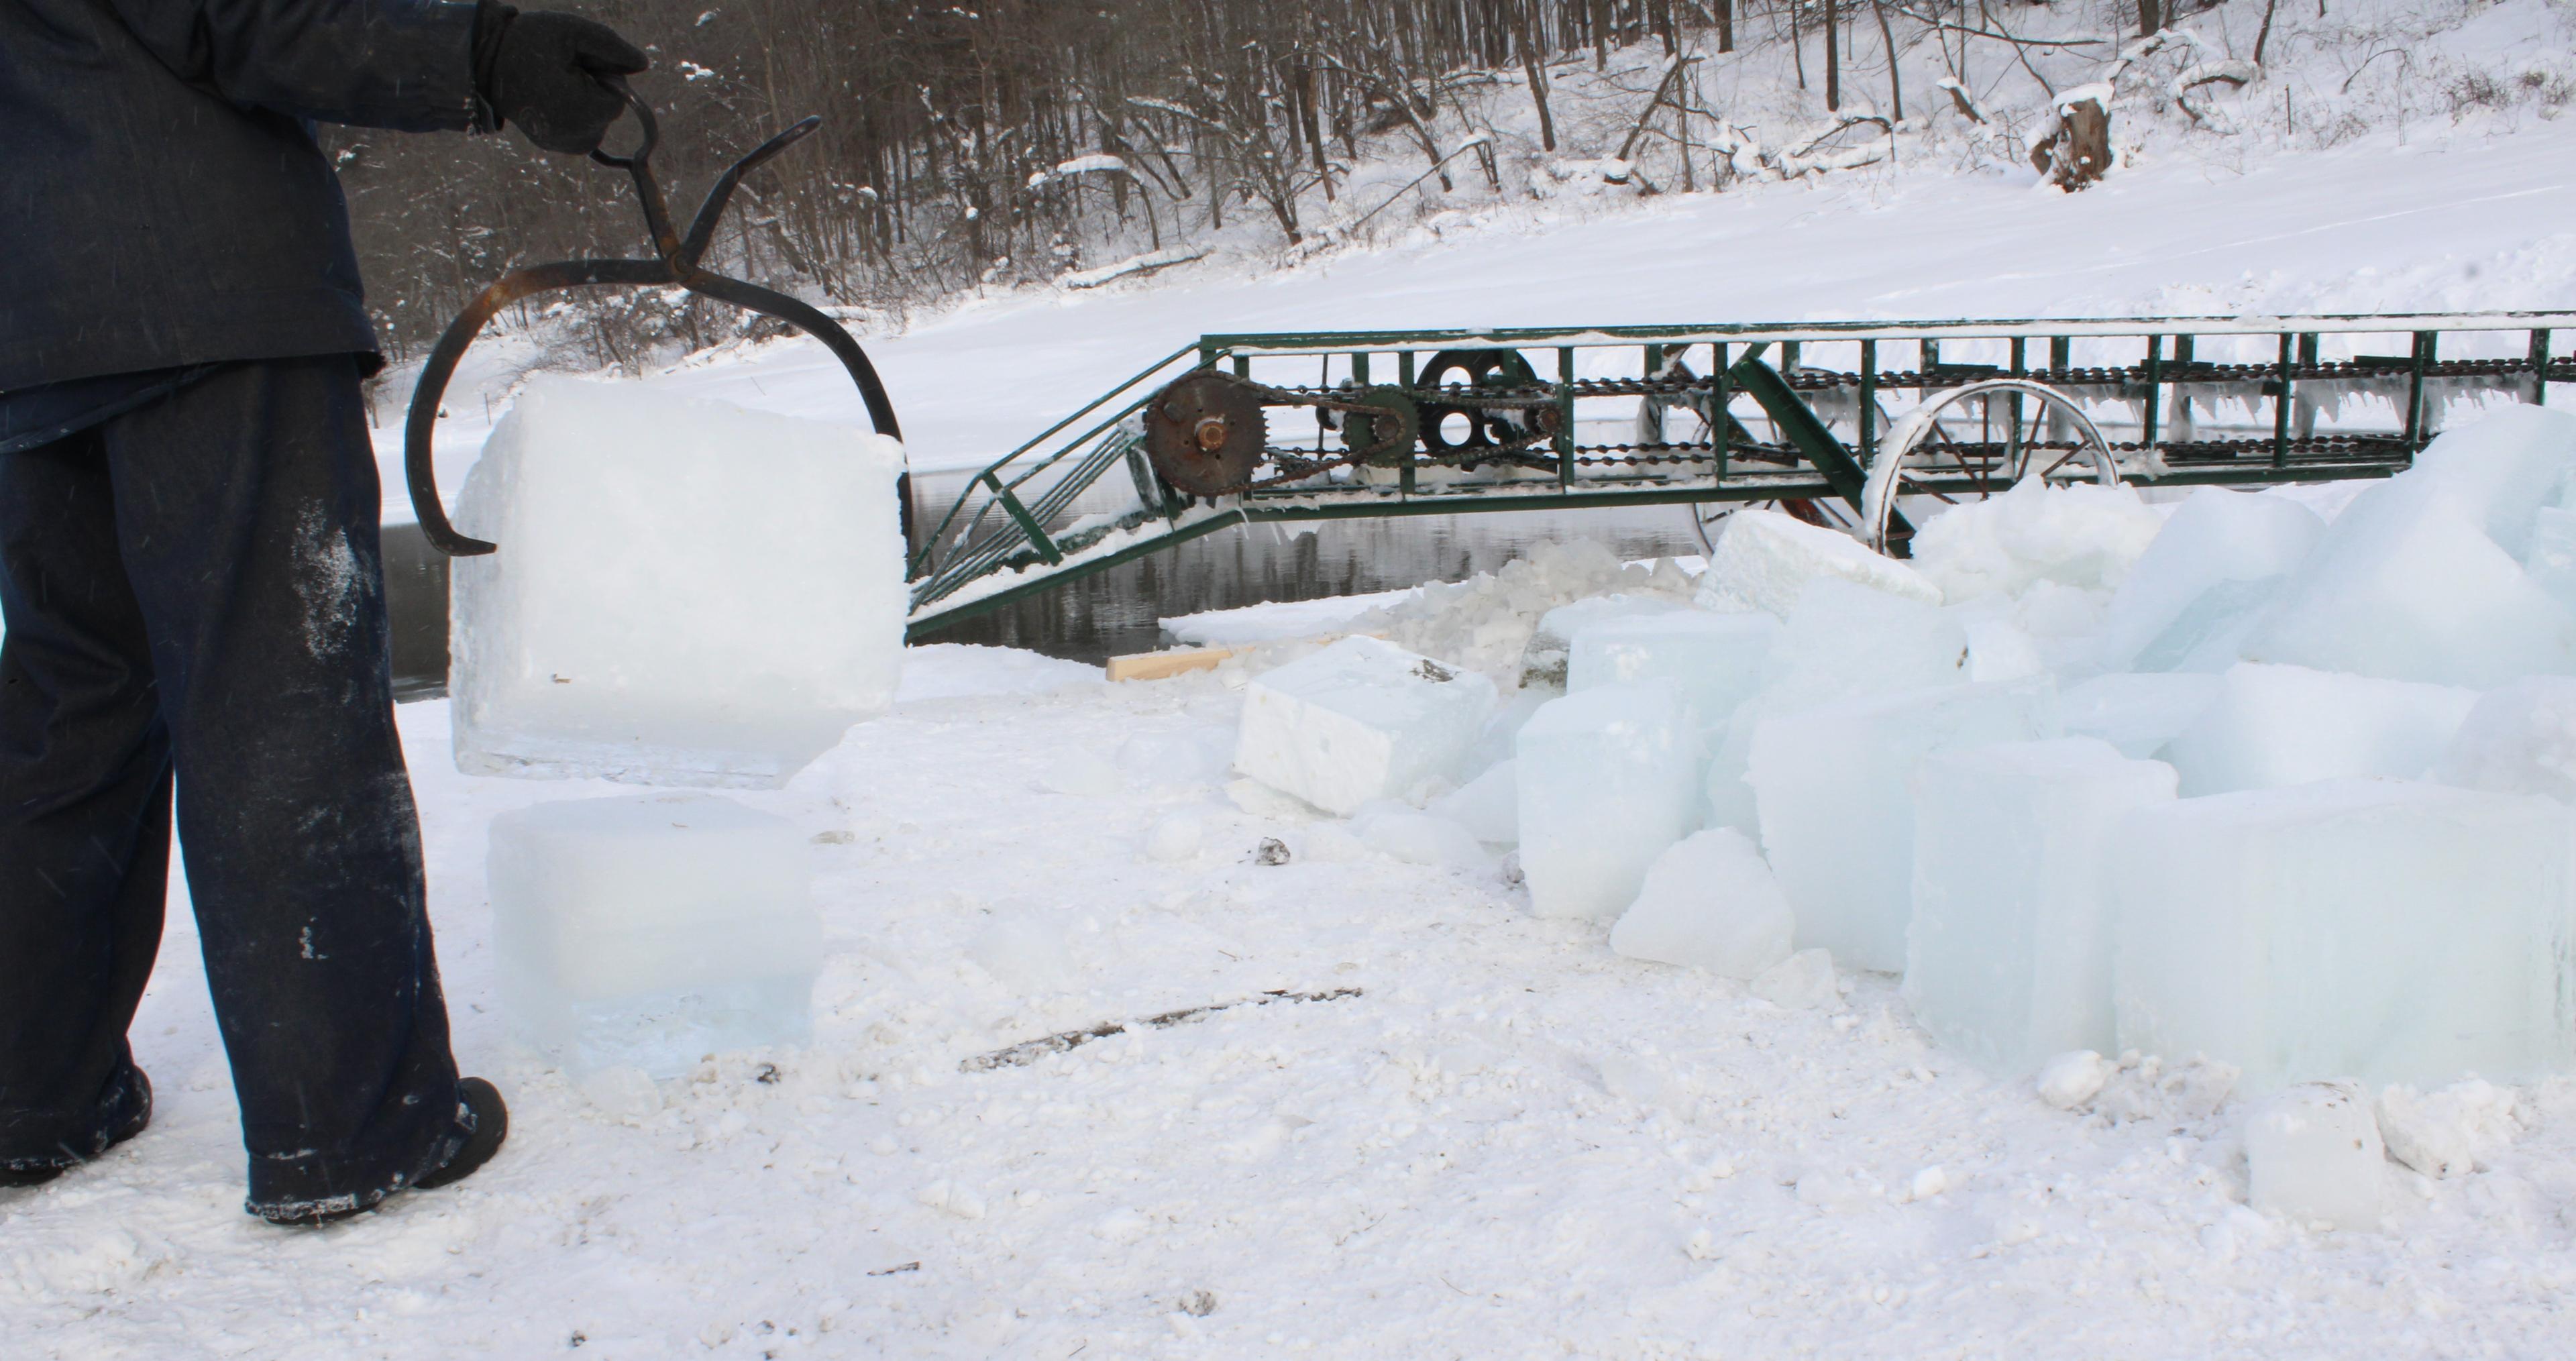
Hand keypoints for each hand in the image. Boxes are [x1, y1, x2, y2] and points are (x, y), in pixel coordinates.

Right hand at [474, 4, 648, 155]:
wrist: (484, 60)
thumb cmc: (529, 41)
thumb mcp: (573, 30)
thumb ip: (612, 46)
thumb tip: (643, 64)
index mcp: (580, 109)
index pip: (619, 98)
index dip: (605, 76)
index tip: (578, 62)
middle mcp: (572, 135)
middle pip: (608, 112)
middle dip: (595, 89)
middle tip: (564, 69)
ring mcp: (560, 143)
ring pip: (596, 122)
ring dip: (585, 101)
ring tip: (555, 81)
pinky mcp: (551, 144)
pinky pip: (580, 131)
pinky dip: (574, 113)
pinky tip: (552, 96)